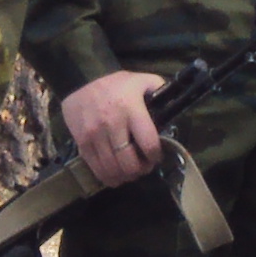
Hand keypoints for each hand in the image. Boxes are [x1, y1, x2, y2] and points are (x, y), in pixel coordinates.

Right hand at [61, 70, 163, 189]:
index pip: (148, 143)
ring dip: (125, 176)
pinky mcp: (82, 142)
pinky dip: (108, 177)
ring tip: (130, 171)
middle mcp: (111, 123)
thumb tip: (175, 105)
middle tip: (143, 167)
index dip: (155, 156)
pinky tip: (115, 174)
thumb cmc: (117, 84)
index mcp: (130, 108)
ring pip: (113, 169)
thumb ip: (160, 91)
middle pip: (129, 163)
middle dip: (141, 170)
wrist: (80, 80)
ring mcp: (94, 135)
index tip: (156, 157)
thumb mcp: (142, 80)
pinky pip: (96, 168)